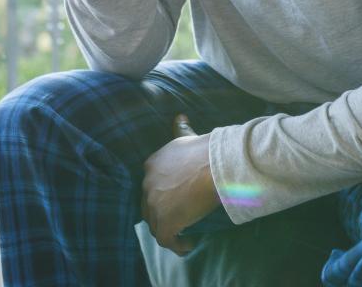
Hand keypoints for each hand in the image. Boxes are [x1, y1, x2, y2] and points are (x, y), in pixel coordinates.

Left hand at [141, 114, 220, 255]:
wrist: (213, 165)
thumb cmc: (205, 150)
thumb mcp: (186, 136)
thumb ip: (180, 129)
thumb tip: (179, 116)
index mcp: (151, 165)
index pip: (151, 185)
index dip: (162, 195)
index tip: (175, 200)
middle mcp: (147, 185)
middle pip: (149, 206)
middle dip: (162, 214)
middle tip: (181, 217)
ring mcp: (154, 206)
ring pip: (156, 225)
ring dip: (169, 231)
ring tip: (184, 234)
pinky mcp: (165, 223)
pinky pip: (166, 240)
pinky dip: (177, 245)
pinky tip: (188, 245)